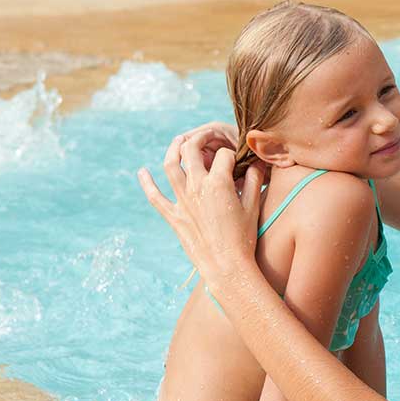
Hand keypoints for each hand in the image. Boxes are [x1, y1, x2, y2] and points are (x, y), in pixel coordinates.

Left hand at [138, 129, 265, 294]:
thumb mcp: (253, 206)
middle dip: (199, 138)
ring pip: (169, 165)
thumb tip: (257, 163)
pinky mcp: (173, 216)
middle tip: (205, 135)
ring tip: (177, 140)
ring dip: (172, 149)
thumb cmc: (243, 237)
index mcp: (219, 183)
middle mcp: (197, 187)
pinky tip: (141, 172)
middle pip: (191, 150)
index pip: (224, 154)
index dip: (232, 153)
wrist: (226, 265)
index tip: (237, 158)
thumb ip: (253, 180)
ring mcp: (182, 201)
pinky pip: (155, 196)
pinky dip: (146, 183)